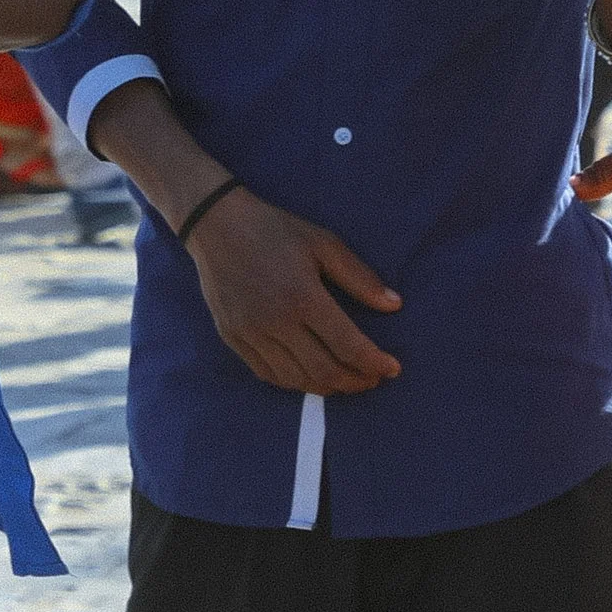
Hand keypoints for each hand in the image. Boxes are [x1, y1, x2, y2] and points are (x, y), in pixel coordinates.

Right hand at [185, 187, 403, 395]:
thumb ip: (359, 277)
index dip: (374, 363)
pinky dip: (293, 382)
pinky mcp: (233, 338)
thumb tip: (394, 305)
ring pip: (295, 379)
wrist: (216, 225)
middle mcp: (276, 321)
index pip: (347, 345)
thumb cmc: (275, 230)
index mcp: (303, 296)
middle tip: (372, 379)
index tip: (392, 369)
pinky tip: (309, 375)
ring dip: (326, 387)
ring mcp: (251, 333)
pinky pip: (267, 374)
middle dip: (355, 382)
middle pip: (323, 370)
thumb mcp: (323, 243)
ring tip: (345, 380)